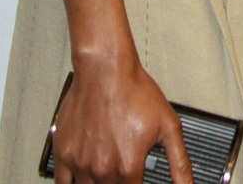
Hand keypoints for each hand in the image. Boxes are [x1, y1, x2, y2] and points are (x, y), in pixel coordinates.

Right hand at [52, 63, 193, 183]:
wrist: (105, 70)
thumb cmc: (135, 92)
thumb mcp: (168, 124)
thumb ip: (179, 162)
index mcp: (128, 166)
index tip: (136, 178)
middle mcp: (102, 170)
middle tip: (123, 164)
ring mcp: (80, 163)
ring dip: (98, 183)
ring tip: (107, 166)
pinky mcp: (64, 154)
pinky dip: (73, 183)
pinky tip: (84, 176)